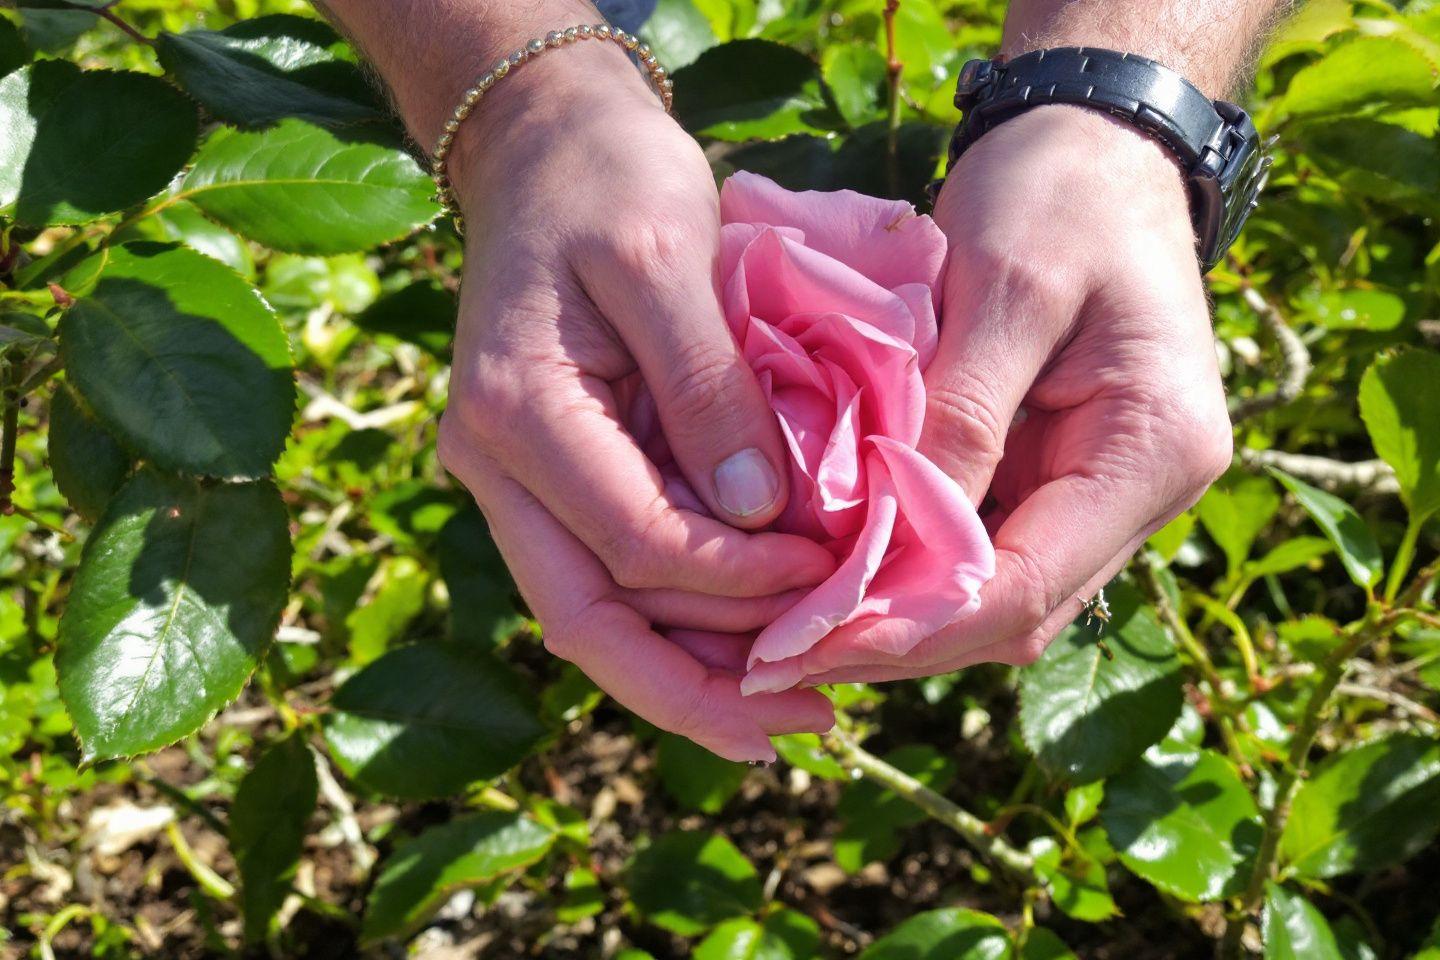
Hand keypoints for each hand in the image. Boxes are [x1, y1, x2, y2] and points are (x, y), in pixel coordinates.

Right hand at [435, 40, 834, 758]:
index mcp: (515, 414)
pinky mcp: (556, 476)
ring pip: (598, 615)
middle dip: (699, 688)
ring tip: (785, 717)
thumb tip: (759, 516)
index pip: (632, 541)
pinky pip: (612, 573)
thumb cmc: (607, 181)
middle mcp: (497, 468)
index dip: (736, 579)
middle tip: (807, 726)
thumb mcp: (665, 259)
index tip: (834, 578)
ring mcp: (520, 480)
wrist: (547, 147)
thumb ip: (706, 388)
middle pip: (592, 620)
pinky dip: (679, 621)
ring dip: (690, 672)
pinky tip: (747, 647)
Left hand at [798, 105, 1233, 683]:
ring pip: (995, 596)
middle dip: (896, 638)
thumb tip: (896, 533)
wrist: (1097, 141)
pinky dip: (911, 570)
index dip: (915, 628)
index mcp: (1153, 448)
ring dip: (898, 616)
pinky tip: (837, 573)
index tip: (810, 640)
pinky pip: (983, 548)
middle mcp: (1141, 491)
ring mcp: (1101, 488)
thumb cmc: (1058, 193)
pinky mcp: (1056, 473)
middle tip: (778, 649)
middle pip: (1013, 612)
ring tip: (792, 627)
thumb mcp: (1008, 284)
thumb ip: (962, 411)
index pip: (1029, 584)